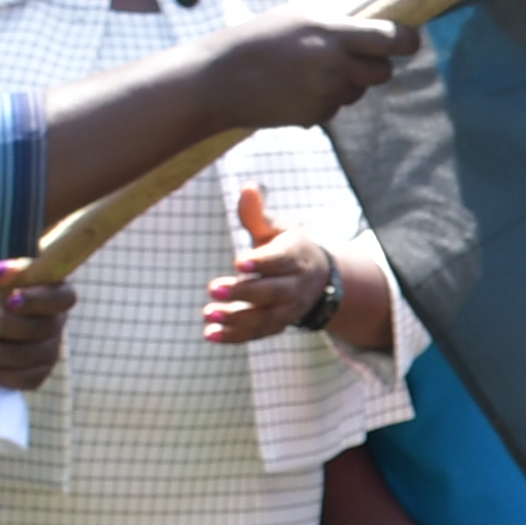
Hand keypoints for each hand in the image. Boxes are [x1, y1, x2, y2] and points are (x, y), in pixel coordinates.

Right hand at [199, 12, 418, 131]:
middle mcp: (333, 64)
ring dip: (346, 82)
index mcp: (330, 32)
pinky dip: (324, 98)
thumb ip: (340, 24)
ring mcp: (326, 94)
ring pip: (359, 90)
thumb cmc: (258, 40)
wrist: (217, 81)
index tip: (408, 40)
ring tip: (307, 69)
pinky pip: (336, 106)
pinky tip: (294, 88)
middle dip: (374, 64)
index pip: (393, 39)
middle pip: (383, 71)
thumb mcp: (298, 17)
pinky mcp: (316, 117)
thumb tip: (380, 28)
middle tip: (352, 55)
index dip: (407, 41)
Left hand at [203, 180, 335, 346]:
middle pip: (273, 292)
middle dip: (244, 293)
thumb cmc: (286, 247)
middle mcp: (295, 286)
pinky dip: (234, 337)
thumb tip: (247, 187)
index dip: (262, 263)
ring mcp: (287, 310)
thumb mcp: (276, 228)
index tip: (239, 263)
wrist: (317, 280)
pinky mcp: (276, 326)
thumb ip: (257, 214)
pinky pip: (256, 335)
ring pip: (265, 319)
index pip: (281, 261)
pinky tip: (209, 334)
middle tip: (212, 288)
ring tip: (208, 312)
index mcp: (296, 256)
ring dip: (236, 319)